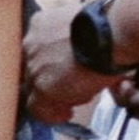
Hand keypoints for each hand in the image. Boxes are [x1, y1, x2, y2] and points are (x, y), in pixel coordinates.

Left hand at [21, 3, 115, 120]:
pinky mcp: (42, 86)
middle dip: (47, 79)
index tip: (59, 71)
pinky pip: (38, 109)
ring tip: (68, 102)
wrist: (107, 35)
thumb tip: (79, 52)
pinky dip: (51, 115)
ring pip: (33, 88)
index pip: (35, 49)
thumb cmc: (103, 28)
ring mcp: (34, 66)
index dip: (47, 64)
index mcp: (40, 24)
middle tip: (64, 87)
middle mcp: (31, 43)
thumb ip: (70, 38)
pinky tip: (66, 113)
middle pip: (31, 68)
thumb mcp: (79, 25)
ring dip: (50, 96)